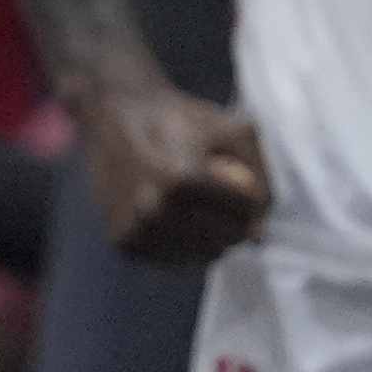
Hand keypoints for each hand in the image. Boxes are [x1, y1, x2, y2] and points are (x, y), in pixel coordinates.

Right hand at [65, 71, 267, 264]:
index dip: (249, 200)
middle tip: (220, 199)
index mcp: (181, 178)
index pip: (245, 214)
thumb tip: (260, 230)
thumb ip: (259, 177)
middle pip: (226, 238)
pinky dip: (185, 245)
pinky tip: (177, 218)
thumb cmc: (177, 117)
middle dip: (235, 222)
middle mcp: (153, 208)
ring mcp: (136, 227)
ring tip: (199, 207)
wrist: (112, 111)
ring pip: (202, 255)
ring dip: (212, 238)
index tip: (235, 184)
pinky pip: (175, 260)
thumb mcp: (232, 128)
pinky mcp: (123, 241)